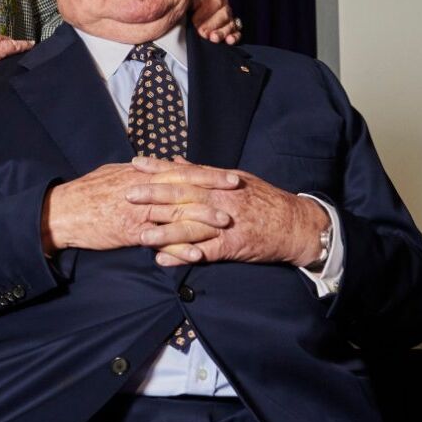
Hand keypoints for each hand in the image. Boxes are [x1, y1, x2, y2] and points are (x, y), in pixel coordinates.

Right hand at [41, 160, 241, 253]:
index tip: (230, 174)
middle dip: (213, 190)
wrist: (62, 211)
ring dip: (202, 219)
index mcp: (141, 174)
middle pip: (184, 188)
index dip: (207, 173)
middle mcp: (143, 190)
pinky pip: (159, 241)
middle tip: (238, 191)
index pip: (181, 171)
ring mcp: (138, 212)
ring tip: (226, 223)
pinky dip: (179, 249)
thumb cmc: (87, 192)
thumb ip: (138, 172)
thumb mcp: (114, 174)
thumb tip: (156, 166)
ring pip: (176, 213)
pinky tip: (197, 255)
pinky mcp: (130, 233)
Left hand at [127, 157, 328, 267]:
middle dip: (153, 196)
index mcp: (219, 181)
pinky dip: (182, 257)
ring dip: (164, 232)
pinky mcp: (232, 246)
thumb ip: (204, 172)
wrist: (294, 224)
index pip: (183, 171)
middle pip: (182, 196)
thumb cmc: (263, 199)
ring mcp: (226, 224)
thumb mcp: (235, 178)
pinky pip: (203, 252)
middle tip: (127, 194)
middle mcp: (220, 199)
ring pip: (190, 226)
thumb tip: (176, 160)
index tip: (135, 164)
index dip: (158, 168)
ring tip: (140, 235)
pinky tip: (163, 260)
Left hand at [190, 0, 241, 44]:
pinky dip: (234, 36)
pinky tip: (229, 40)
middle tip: (201, 32)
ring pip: (231, 23)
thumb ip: (190, 0)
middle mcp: (222, 1)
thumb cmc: (186, 1)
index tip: (194, 21)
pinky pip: (236, 31)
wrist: (185, 6)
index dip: (205, 13)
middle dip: (212, 25)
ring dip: (222, 32)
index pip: (215, 1)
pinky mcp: (230, 27)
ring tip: (213, 38)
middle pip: (224, 13)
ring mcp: (228, 14)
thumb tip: (195, 4)